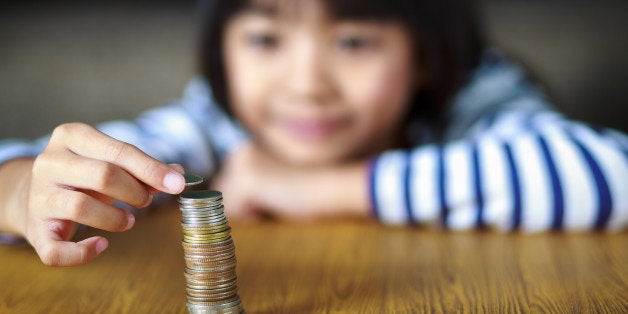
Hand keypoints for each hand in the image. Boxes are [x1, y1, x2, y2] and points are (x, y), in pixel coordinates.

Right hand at [2, 123, 185, 265]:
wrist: (35, 195)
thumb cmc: (85, 176)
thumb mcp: (112, 164)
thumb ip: (144, 169)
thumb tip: (180, 175)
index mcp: (71, 136)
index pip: (119, 150)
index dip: (152, 169)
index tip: (178, 184)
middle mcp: (49, 162)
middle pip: (102, 175)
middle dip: (135, 191)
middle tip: (145, 201)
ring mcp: (38, 197)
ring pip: (81, 207)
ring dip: (116, 218)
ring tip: (129, 220)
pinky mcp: (34, 230)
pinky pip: (56, 250)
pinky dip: (83, 252)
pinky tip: (101, 245)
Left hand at [211, 143, 369, 220]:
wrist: (329, 188)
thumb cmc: (307, 194)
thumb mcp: (271, 188)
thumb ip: (249, 192)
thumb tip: (221, 213)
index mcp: (244, 152)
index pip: (223, 190)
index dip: (244, 205)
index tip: (271, 199)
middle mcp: (239, 153)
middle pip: (219, 197)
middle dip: (241, 208)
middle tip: (274, 201)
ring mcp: (241, 165)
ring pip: (223, 206)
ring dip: (245, 212)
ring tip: (274, 203)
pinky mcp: (247, 179)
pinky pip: (233, 213)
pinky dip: (252, 217)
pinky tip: (274, 204)